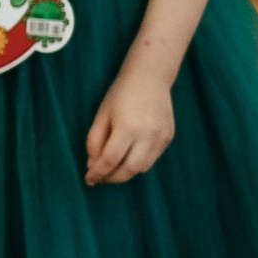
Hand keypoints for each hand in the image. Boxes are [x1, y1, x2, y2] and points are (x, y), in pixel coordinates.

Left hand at [86, 64, 175, 184]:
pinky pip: (152, 159)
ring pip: (141, 168)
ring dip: (125, 172)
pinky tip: (129, 154)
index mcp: (127, 127)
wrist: (149, 77)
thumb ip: (94, 142)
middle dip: (112, 178)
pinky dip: (138, 162)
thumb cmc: (121, 94)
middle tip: (101, 178)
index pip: (110, 160)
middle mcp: (147, 135)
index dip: (98, 173)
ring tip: (114, 167)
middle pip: (128, 170)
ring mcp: (160, 137)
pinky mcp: (168, 137)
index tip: (89, 179)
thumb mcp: (101, 115)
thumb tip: (93, 166)